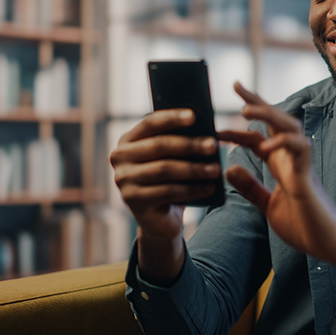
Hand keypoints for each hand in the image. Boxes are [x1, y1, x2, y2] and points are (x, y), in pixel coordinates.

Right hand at [109, 109, 220, 283]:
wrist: (159, 218)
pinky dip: (191, 189)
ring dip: (194, 169)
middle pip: (159, 146)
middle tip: (214, 145)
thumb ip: (178, 142)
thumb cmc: (169, 180)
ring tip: (216, 169)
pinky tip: (209, 188)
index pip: (149, 123)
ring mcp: (123, 180)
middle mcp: (119, 158)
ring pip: (164, 169)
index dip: (172, 118)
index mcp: (127, 140)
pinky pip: (167, 191)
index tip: (194, 116)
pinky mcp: (132, 200)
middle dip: (190, 145)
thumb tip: (204, 131)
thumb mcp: (171, 159)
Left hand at [219, 82, 335, 264]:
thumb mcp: (268, 204)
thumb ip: (251, 187)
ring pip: (289, 127)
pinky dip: (285, 142)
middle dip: (257, 102)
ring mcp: (301, 165)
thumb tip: (229, 168)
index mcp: (280, 164)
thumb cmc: (304, 225)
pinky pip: (301, 149)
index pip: (260, 135)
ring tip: (246, 110)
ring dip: (269, 115)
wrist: (328, 244)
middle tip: (236, 85)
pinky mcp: (309, 177)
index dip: (242, 125)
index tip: (220, 117)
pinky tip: (267, 143)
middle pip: (275, 121)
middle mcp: (291, 159)